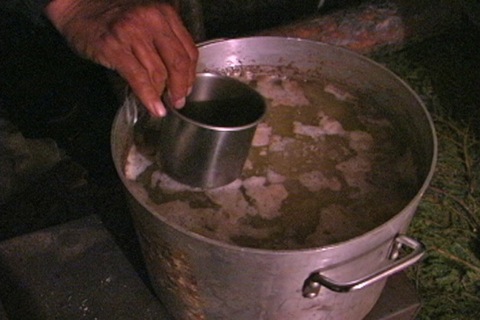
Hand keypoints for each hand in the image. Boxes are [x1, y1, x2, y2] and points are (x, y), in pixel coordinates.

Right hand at [45, 0, 197, 116]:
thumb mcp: (148, 20)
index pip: (189, 50)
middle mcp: (152, 20)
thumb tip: (179, 75)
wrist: (79, 6)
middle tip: (178, 101)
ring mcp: (132, 33)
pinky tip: (154, 107)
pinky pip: (139, 78)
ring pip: (158, 73)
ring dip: (162, 94)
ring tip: (162, 105)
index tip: (187, 88)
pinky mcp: (114, 47)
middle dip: (180, 88)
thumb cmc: (113, 16)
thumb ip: (164, 40)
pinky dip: (148, 97)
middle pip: (178, 63)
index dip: (190, 75)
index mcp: (164, 14)